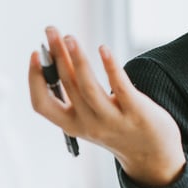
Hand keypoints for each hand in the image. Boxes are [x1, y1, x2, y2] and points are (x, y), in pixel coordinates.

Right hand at [28, 26, 185, 186]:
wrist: (154, 155)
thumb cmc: (120, 130)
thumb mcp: (91, 120)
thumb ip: (76, 98)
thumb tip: (63, 60)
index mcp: (72, 126)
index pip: (42, 104)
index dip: (34, 79)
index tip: (35, 54)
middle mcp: (89, 124)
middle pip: (67, 85)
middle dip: (57, 56)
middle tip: (51, 31)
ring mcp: (113, 119)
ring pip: (88, 86)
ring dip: (76, 59)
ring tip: (69, 38)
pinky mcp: (137, 112)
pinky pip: (120, 86)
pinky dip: (110, 66)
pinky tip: (103, 49)